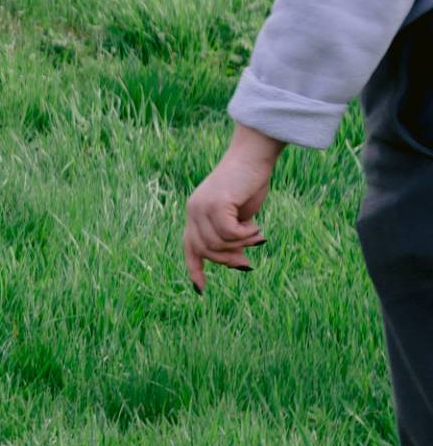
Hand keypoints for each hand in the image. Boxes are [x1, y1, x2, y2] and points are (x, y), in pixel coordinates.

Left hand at [184, 124, 280, 291]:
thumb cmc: (250, 184)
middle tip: (249, 260)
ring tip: (257, 235)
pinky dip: (244, 234)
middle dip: (228, 260)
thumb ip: (233, 237)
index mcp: (195, 215)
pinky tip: (256, 226)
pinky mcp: (214, 203)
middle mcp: (193, 211)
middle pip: (205, 250)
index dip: (194, 269)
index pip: (189, 247)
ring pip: (217, 244)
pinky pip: (228, 233)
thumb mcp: (240, 217)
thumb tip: (237, 262)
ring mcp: (200, 207)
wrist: (254, 156)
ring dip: (241, 245)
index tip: (200, 290)